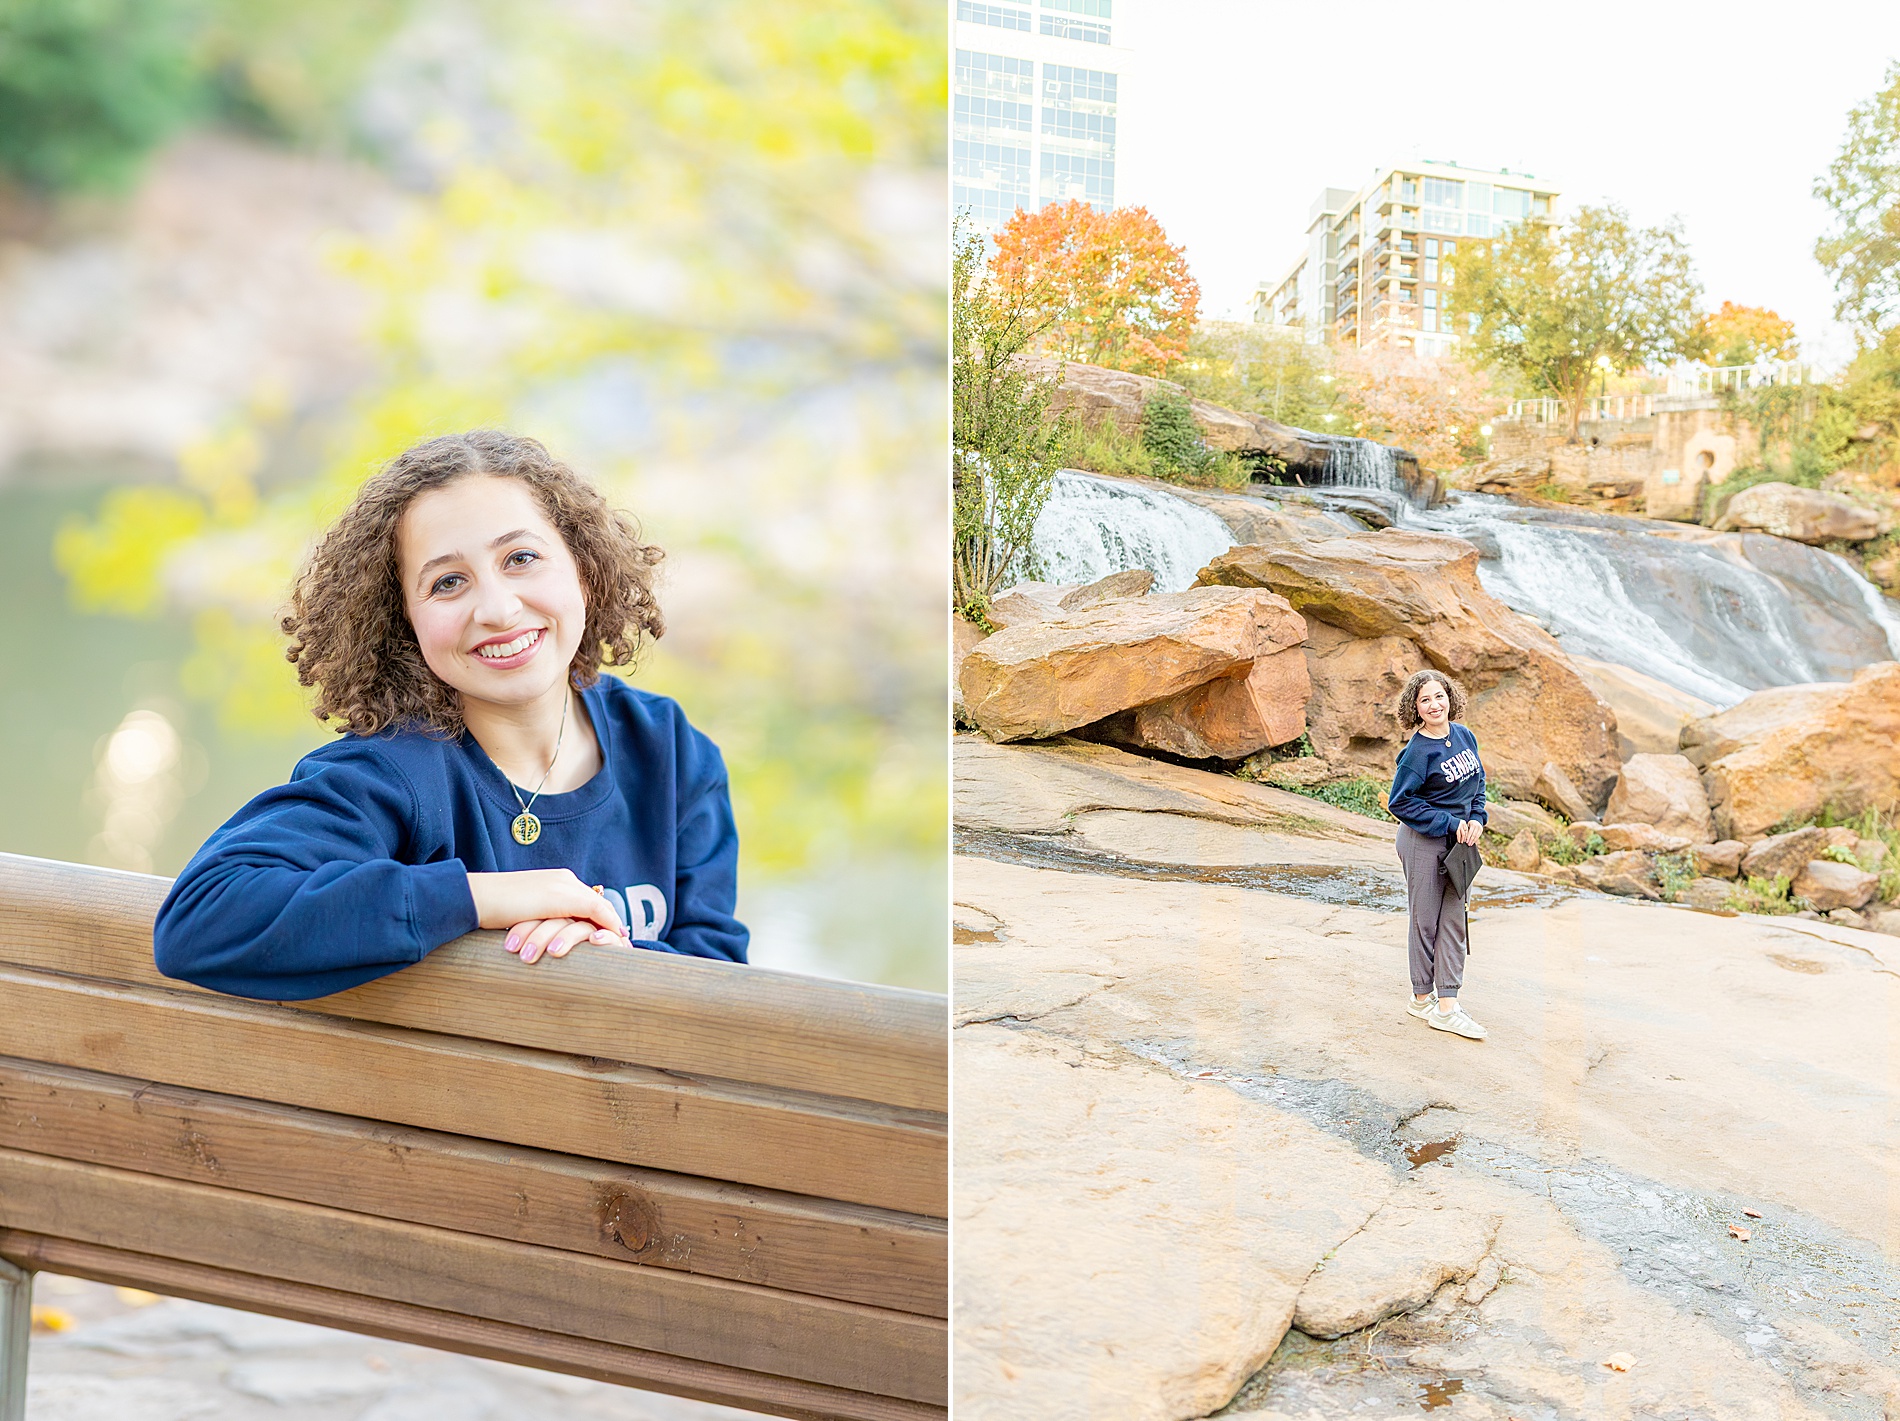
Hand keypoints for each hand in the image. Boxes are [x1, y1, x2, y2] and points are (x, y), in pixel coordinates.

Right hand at [467, 869, 628, 965]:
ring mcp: (563, 886)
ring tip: (623, 944)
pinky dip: (608, 924)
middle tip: (625, 941)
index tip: (611, 933)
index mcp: (554, 881)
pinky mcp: (560, 897)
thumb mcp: (522, 913)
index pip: (585, 899)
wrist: (475, 898)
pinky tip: (615, 938)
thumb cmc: (490, 909)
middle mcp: (563, 879)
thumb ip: (539, 918)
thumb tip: (545, 938)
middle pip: (597, 901)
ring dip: (612, 925)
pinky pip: (594, 910)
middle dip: (611, 921)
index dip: (599, 917)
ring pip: (599, 905)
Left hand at [1458, 820, 1482, 845]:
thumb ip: (1466, 829)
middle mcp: (1477, 827)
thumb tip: (1463, 836)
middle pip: (1473, 835)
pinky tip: (1473, 842)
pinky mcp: (1481, 831)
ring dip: (1473, 841)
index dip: (1468, 837)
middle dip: (1471, 840)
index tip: (1466, 841)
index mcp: (1473, 825)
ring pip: (1476, 836)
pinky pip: (1478, 836)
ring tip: (1470, 844)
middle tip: (1468, 844)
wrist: (1476, 820)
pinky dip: (1476, 840)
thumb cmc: (1470, 823)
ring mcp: (1480, 829)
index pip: (1470, 832)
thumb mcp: (1468, 824)